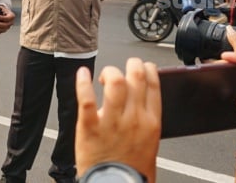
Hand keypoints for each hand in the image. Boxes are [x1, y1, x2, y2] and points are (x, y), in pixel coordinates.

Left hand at [0, 5, 14, 33]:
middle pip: (5, 25)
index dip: (2, 18)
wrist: (1, 13)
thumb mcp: (0, 8)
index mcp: (11, 16)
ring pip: (2, 30)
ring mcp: (7, 27)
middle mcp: (11, 23)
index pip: (8, 18)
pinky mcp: (3, 30)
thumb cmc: (1, 10)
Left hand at [75, 58, 160, 182]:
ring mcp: (112, 122)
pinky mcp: (90, 127)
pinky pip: (86, 99)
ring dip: (109, 72)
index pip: (153, 83)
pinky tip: (82, 75)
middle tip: (123, 67)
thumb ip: (147, 123)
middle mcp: (134, 118)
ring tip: (103, 77)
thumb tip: (142, 106)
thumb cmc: (132, 171)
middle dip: (130, 64)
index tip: (141, 66)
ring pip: (115, 83)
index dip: (147, 68)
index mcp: (151, 122)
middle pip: (136, 76)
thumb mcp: (151, 145)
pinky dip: (82, 83)